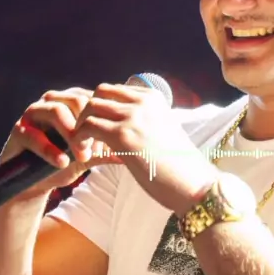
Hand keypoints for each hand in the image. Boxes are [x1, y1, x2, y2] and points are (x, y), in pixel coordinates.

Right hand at [0, 87, 122, 201]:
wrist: (34, 183)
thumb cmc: (64, 164)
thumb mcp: (90, 157)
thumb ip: (108, 150)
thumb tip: (135, 151)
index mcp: (73, 103)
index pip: (94, 99)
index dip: (105, 119)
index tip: (115, 142)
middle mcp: (54, 102)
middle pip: (77, 100)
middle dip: (90, 126)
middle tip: (98, 150)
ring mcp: (34, 113)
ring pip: (56, 111)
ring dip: (72, 134)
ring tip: (83, 156)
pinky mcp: (19, 129)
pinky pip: (34, 134)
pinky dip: (50, 148)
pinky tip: (62, 162)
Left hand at [71, 82, 217, 214]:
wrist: (192, 183)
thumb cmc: (179, 165)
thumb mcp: (162, 131)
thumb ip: (143, 122)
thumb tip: (119, 126)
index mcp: (154, 98)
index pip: (115, 91)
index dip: (103, 110)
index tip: (101, 132)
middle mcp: (143, 102)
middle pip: (100, 93)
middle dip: (88, 113)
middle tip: (88, 137)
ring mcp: (133, 116)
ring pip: (90, 107)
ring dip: (81, 127)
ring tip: (85, 148)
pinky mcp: (122, 135)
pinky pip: (88, 127)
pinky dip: (80, 140)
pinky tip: (85, 156)